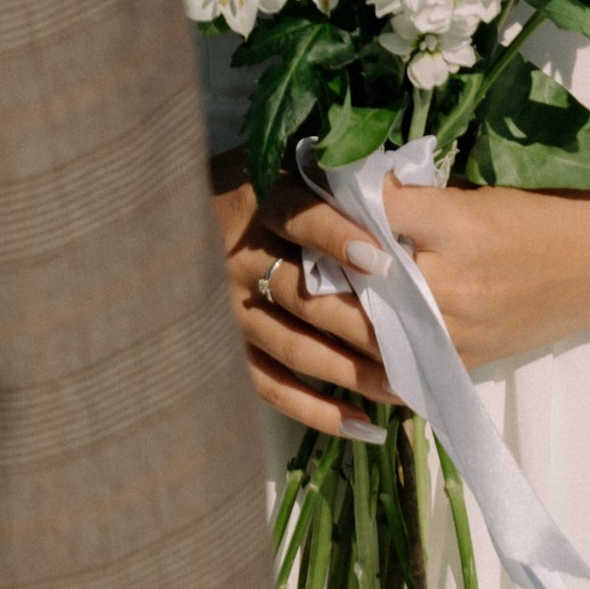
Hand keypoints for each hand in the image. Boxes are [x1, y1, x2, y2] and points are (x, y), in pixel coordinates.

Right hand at [210, 152, 397, 439]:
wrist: (173, 215)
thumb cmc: (256, 185)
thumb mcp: (286, 162)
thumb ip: (332, 175)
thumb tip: (395, 187)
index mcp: (256, 201)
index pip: (300, 218)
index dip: (339, 237)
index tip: (384, 260)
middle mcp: (235, 257)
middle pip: (302, 297)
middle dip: (362, 325)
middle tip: (416, 344)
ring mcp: (225, 310)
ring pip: (294, 349)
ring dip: (351, 373)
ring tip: (403, 388)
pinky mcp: (225, 348)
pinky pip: (271, 387)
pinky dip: (317, 411)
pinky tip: (363, 426)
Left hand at [282, 177, 589, 373]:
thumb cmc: (541, 215)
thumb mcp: (476, 193)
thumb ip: (411, 199)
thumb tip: (342, 188)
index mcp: (457, 228)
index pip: (371, 212)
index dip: (330, 198)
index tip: (297, 185)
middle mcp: (450, 288)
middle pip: (354, 279)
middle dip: (311, 262)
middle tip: (276, 244)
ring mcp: (454, 335)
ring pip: (363, 331)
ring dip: (325, 311)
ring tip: (289, 289)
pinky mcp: (460, 365)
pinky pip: (392, 371)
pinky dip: (358, 357)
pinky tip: (329, 342)